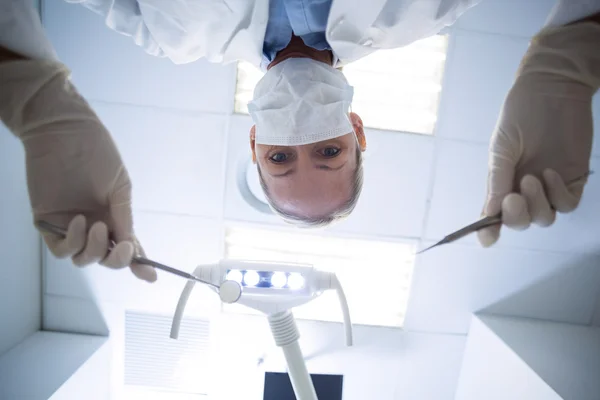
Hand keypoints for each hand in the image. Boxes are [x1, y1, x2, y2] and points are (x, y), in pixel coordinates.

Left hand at [0, 59, 155, 281]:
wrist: (66, 133)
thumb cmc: (97, 153)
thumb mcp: (120, 186)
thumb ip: (123, 217)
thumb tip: (130, 245)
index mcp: (113, 216)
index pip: (125, 246)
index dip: (138, 263)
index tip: (151, 276)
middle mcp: (93, 225)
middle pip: (105, 259)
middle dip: (118, 259)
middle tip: (123, 247)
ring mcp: (70, 226)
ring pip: (83, 259)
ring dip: (95, 250)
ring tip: (98, 226)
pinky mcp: (48, 223)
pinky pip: (61, 249)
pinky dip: (73, 241)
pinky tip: (80, 221)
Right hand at [478, 22, 599, 246]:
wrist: (551, 89)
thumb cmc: (520, 114)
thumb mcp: (501, 148)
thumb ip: (497, 180)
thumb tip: (488, 213)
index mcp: (503, 182)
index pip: (495, 215)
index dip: (490, 230)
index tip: (487, 238)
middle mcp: (525, 189)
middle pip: (522, 221)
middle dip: (516, 216)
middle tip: (513, 196)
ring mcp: (549, 186)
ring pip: (545, 217)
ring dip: (537, 204)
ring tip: (533, 177)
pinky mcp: (573, 179)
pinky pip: (568, 203)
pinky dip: (558, 195)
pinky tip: (550, 173)